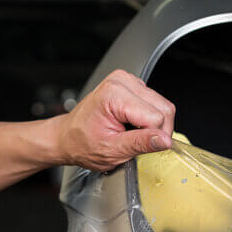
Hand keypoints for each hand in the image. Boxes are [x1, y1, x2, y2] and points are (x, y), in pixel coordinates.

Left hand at [57, 69, 175, 170]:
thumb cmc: (81, 143)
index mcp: (114, 95)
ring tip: (129, 131)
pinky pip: (155, 103)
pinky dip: (148, 118)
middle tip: (134, 141)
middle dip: (155, 130)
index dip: (152, 137)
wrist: (68, 137)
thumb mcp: (111, 150)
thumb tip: (164, 140)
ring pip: (162, 105)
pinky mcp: (133, 85)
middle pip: (163, 108)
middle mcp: (121, 82)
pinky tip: (131, 123)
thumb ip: (140, 143)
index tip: (137, 146)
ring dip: (151, 124)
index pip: (156, 118)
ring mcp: (128, 81)